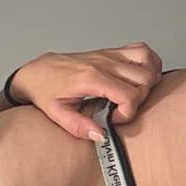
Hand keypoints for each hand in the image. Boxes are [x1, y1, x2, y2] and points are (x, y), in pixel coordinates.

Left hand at [10, 45, 162, 141]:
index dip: (128, 112)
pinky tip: (140, 77)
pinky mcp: (110, 52)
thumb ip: (79, 127)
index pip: (129, 94)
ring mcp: (108, 56)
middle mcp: (103, 63)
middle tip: (124, 108)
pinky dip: (149, 62)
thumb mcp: (56, 113)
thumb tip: (101, 136)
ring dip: (149, 80)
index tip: (115, 119)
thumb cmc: (45, 90)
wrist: (36, 71)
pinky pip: (140, 50)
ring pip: (147, 62)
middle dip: (141, 99)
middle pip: (144, 79)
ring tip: (136, 94)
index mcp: (90, 78)